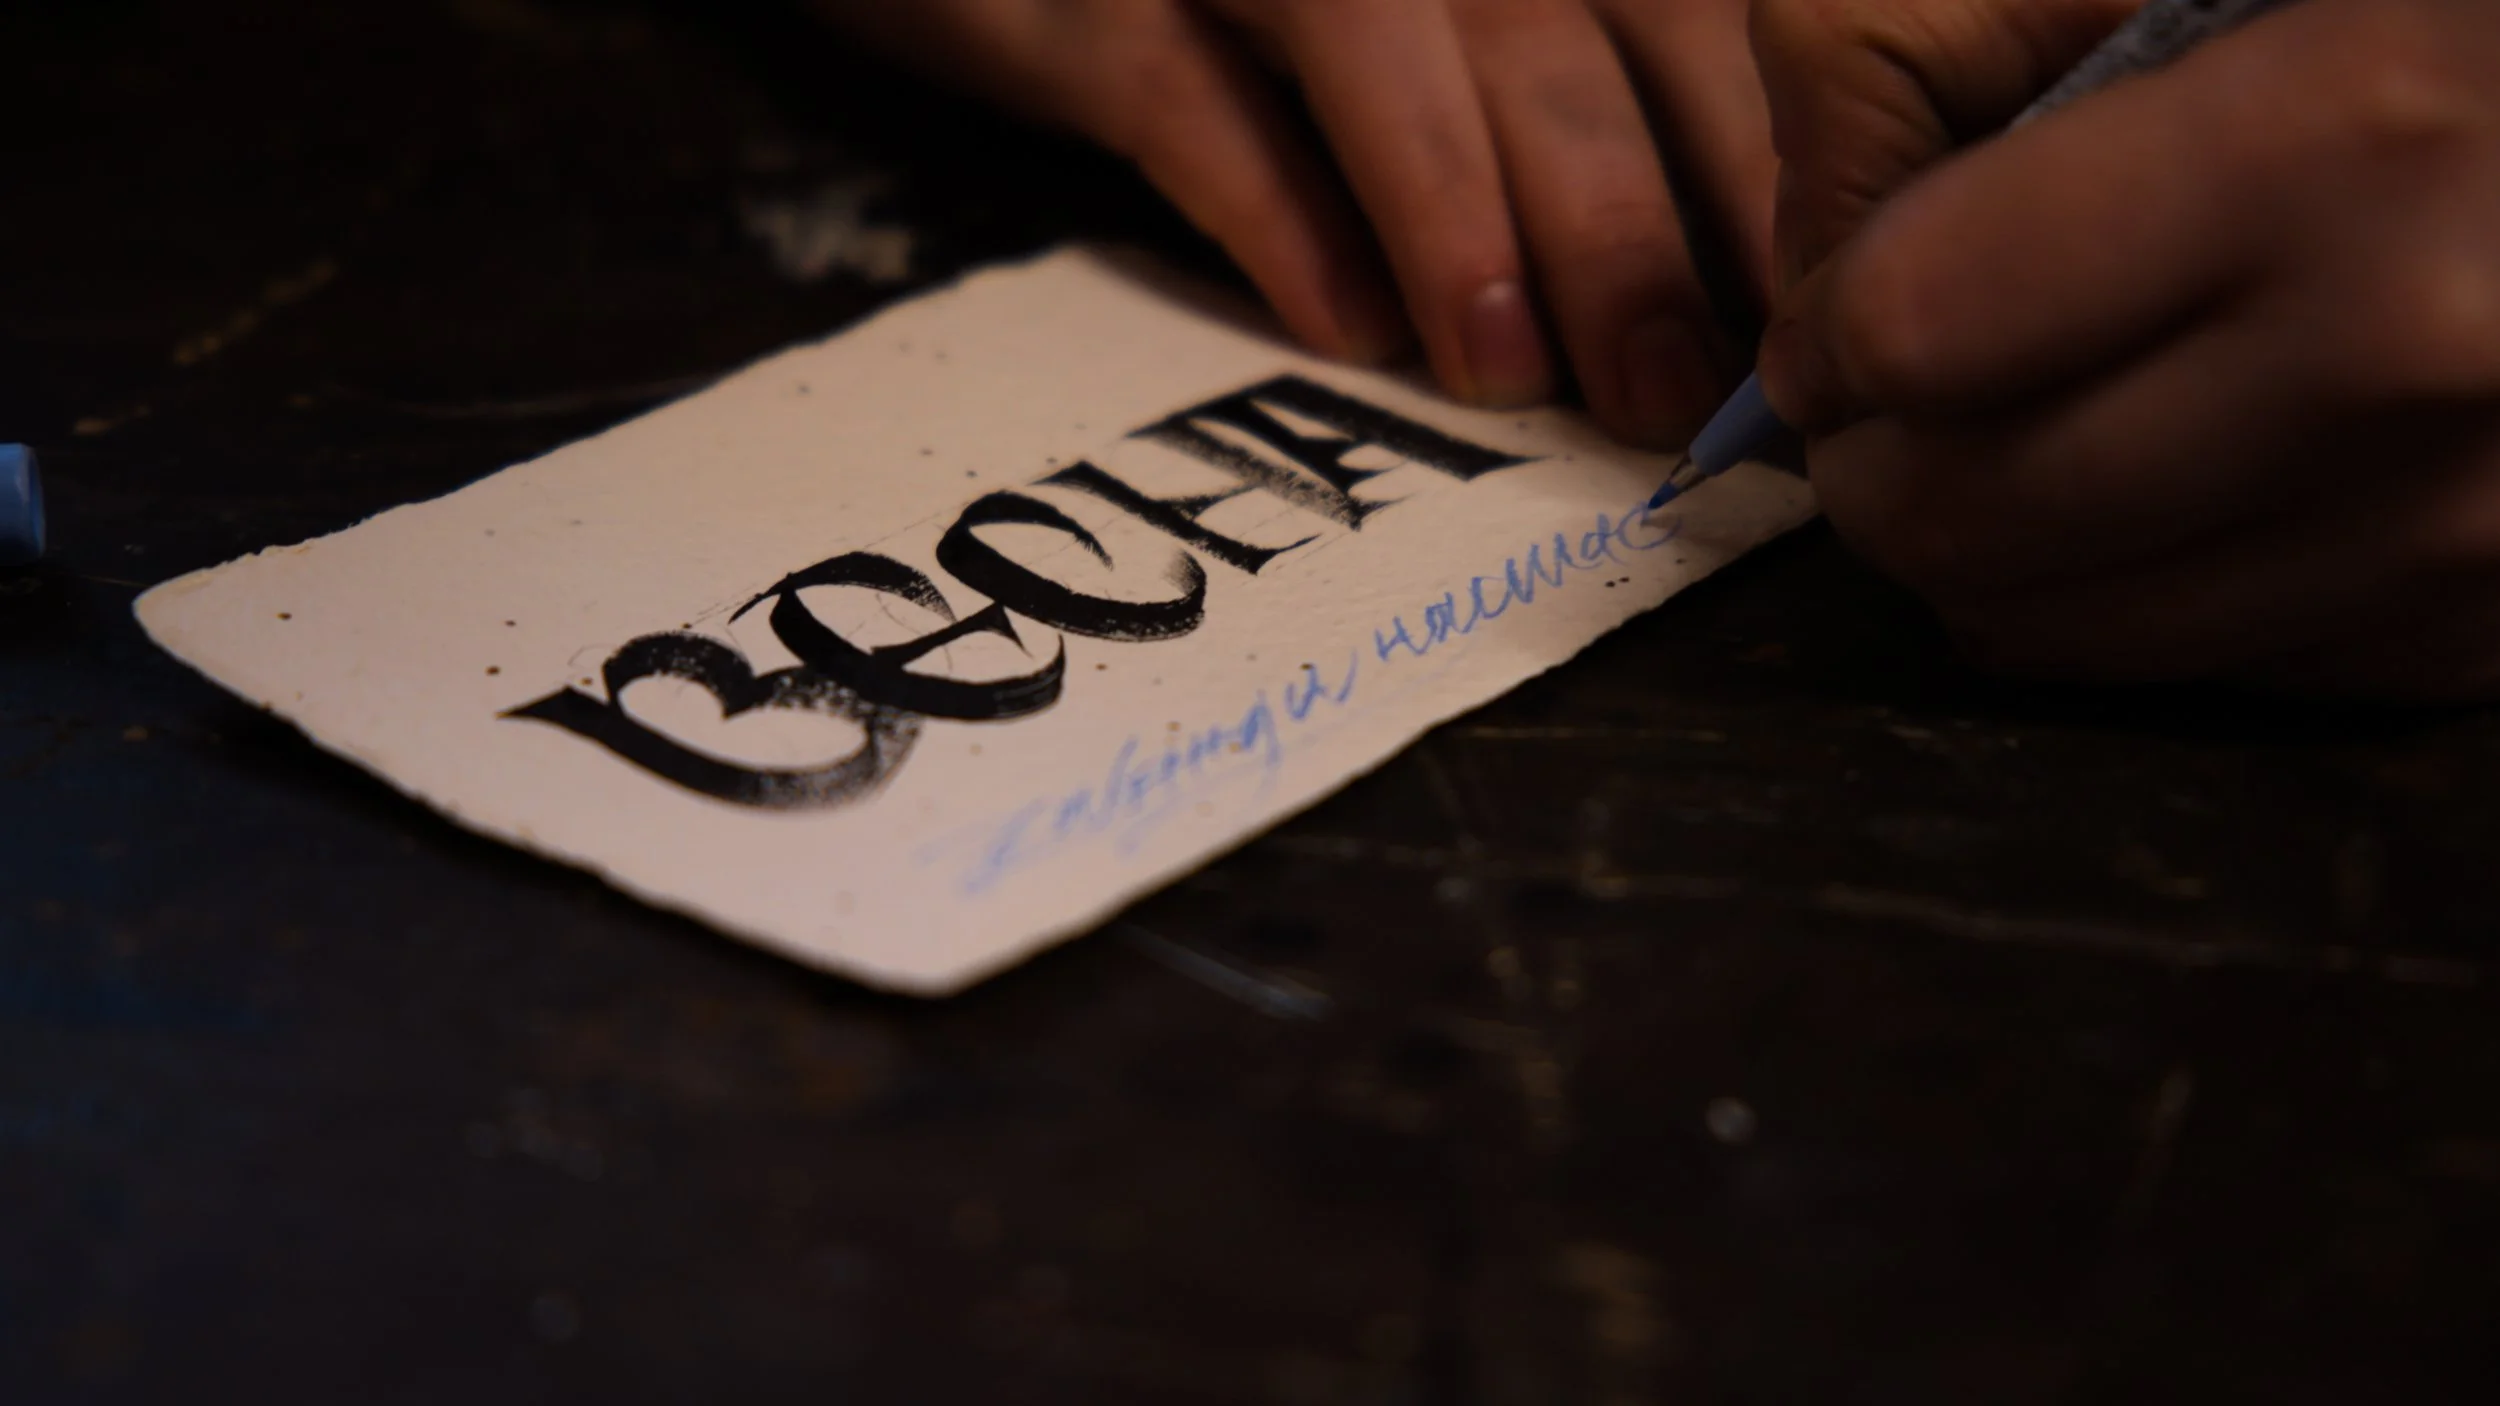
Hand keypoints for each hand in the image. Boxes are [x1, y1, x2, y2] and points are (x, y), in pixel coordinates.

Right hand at [813, 0, 1777, 447]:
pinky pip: (1184, 97)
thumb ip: (1555, 106)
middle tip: (1665, 398)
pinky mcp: (1077, 3)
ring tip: (1508, 377)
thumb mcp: (1431, 31)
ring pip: (1375, 39)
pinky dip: (1273, 209)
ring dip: (1459, 211)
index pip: (1671, 10)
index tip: (1784, 323)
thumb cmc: (1253, 5)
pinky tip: (1342, 330)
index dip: (1741, 162)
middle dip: (1623, 222)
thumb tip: (1703, 301)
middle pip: (1545, 32)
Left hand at [1753, 0, 2499, 698]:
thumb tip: (1801, 286)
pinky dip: (2148, 593)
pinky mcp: (2498, 620)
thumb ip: (1904, 55)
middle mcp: (2417, 350)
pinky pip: (2217, 665)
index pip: (1919, 330)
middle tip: (1888, 408)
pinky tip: (2174, 487)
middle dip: (1871, 468)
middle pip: (1966, 518)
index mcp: (2330, 135)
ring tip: (2007, 447)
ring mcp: (2473, 512)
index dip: (1830, 329)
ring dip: (1982, 556)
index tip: (1835, 320)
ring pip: (2069, 631)